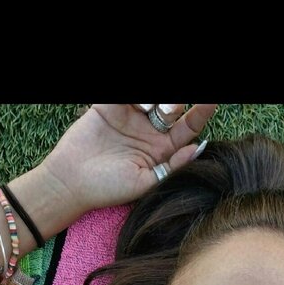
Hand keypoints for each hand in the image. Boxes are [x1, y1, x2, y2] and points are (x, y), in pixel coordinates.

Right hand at [39, 103, 217, 215]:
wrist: (71, 181)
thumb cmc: (108, 188)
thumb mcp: (146, 183)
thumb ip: (172, 166)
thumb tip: (199, 147)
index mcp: (162, 149)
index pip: (188, 127)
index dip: (201, 113)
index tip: (212, 102)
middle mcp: (149, 130)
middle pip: (173, 106)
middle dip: (176, 103)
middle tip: (167, 110)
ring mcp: (130, 115)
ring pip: (152, 97)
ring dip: (156, 98)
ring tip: (147, 106)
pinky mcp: (109, 106)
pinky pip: (127, 96)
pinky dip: (136, 98)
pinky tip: (135, 103)